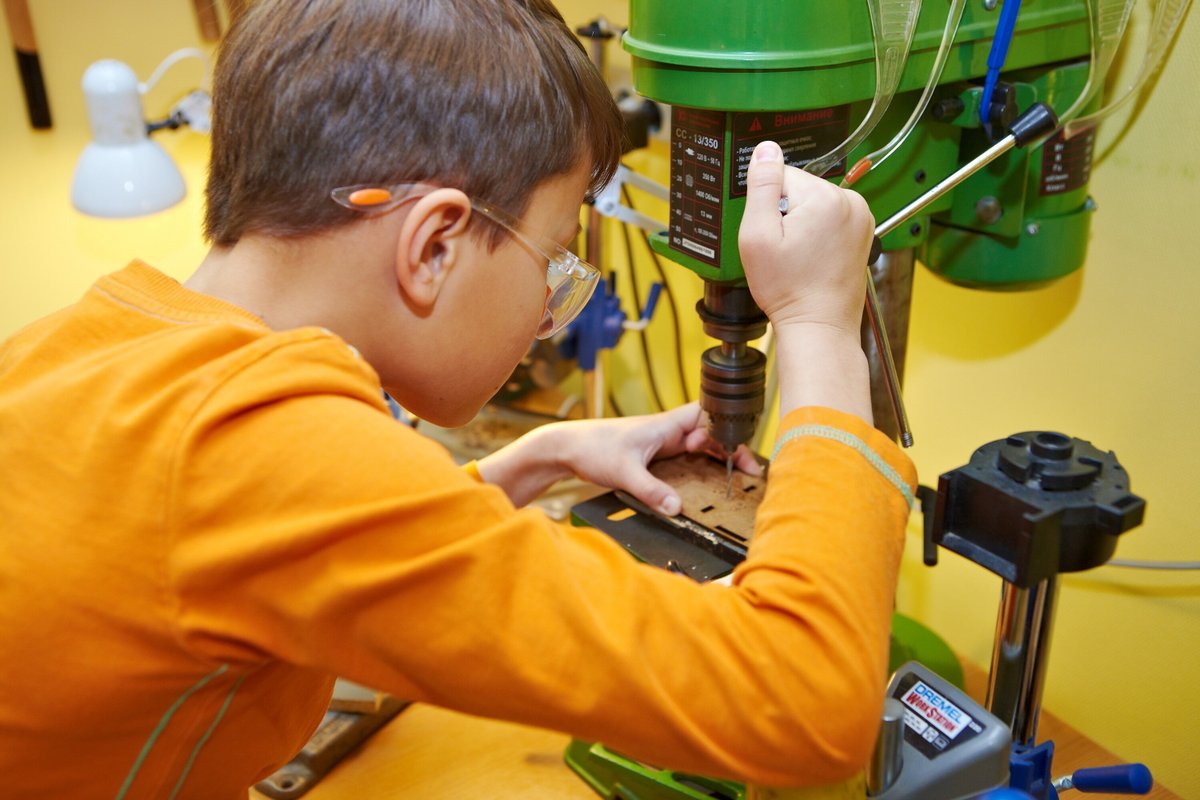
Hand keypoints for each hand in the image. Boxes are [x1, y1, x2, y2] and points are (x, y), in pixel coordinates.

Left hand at [476, 403, 759, 513]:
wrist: (566, 448)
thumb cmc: (592, 448)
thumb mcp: (624, 472)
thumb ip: (651, 490)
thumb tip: (676, 509)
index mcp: (666, 424)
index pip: (708, 416)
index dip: (728, 431)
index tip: (739, 453)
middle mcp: (668, 431)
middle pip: (711, 433)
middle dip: (731, 449)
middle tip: (748, 473)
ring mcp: (662, 443)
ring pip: (701, 446)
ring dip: (718, 458)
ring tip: (738, 477)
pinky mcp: (656, 456)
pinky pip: (687, 458)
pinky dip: (701, 467)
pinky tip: (709, 483)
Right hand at [738, 141, 874, 335]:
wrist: (819, 325)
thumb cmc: (788, 289)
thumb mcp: (758, 235)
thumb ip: (762, 186)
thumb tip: (767, 149)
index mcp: (825, 197)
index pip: (781, 176)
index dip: (767, 206)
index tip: (772, 235)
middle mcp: (850, 201)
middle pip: (799, 188)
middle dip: (785, 213)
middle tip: (785, 250)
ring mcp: (861, 217)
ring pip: (814, 203)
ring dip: (801, 223)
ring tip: (799, 256)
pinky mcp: (863, 231)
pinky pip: (829, 217)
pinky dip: (818, 233)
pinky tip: (812, 257)